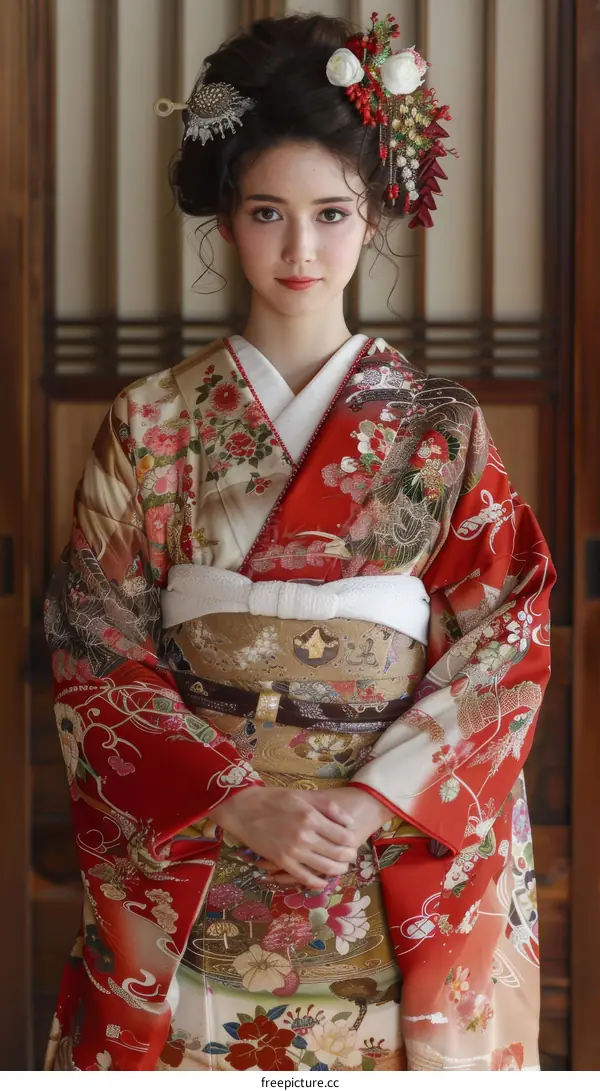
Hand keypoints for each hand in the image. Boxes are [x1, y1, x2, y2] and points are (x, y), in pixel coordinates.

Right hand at [251, 787, 394, 885]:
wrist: (244, 809)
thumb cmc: (274, 799)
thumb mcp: (302, 796)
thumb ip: (327, 807)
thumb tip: (347, 821)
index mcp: (311, 817)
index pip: (343, 836)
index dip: (352, 841)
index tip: (353, 841)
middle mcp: (305, 836)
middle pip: (338, 854)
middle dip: (349, 857)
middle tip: (351, 856)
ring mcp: (293, 851)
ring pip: (324, 867)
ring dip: (337, 870)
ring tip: (341, 867)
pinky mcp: (282, 862)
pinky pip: (304, 877)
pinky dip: (316, 882)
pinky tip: (322, 881)